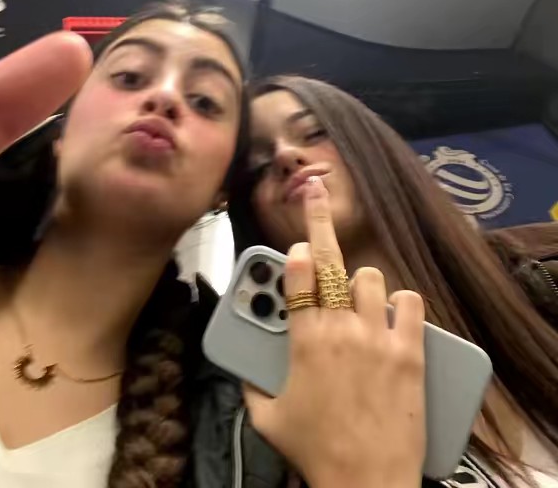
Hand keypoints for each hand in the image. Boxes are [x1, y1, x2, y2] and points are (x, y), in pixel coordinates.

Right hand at [244, 178, 425, 487]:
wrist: (368, 481)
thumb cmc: (315, 451)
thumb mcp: (267, 418)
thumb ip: (250, 384)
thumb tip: (241, 366)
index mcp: (304, 340)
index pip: (295, 274)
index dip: (291, 252)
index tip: (293, 245)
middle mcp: (342, 329)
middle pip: (330, 261)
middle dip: (319, 220)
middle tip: (316, 193)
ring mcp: (379, 337)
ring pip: (371, 277)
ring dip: (360, 280)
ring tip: (354, 293)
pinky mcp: (412, 353)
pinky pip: (410, 303)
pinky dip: (400, 301)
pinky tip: (391, 310)